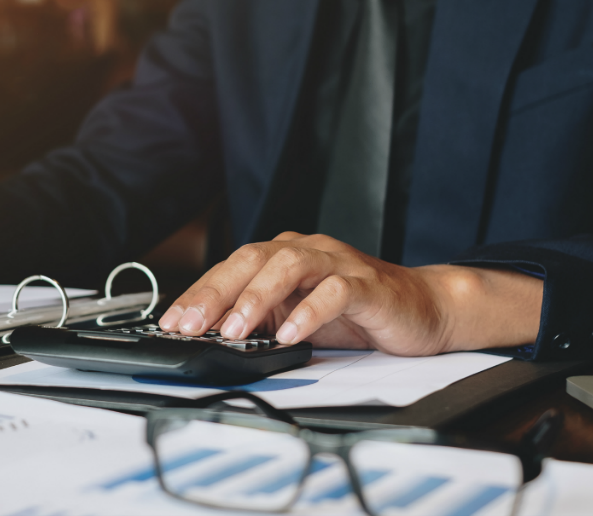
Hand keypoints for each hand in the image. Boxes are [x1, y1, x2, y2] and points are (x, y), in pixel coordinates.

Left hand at [158, 232, 542, 355]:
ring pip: (288, 266)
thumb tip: (210, 339)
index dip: (198, 293)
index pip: (230, 267)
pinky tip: (290, 334)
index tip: (171, 322)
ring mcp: (336, 264)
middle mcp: (305, 252)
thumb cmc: (354, 314)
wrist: (421, 309)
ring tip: (235, 330)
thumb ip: (259, 322)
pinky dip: (308, 312)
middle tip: (191, 326)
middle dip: (215, 293)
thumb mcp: (294, 318)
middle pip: (251, 260)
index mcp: (282, 256)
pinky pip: (334, 291)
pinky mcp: (366, 285)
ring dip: (255, 298)